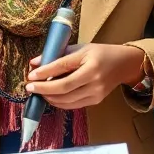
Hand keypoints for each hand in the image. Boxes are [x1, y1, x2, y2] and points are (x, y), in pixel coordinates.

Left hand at [25, 44, 145, 109]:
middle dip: (43, 89)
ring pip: (67, 100)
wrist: (123, 64)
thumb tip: (34, 63)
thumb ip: (58, 55)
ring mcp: (96, 92)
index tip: (31, 76)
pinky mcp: (96, 101)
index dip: (45, 72)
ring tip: (38, 92)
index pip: (63, 67)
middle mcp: (94, 78)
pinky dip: (59, 102)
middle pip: (64, 88)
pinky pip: (73, 105)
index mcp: (90, 61)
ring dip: (49, 97)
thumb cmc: (99, 53)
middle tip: (30, 88)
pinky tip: (51, 97)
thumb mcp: (80, 48)